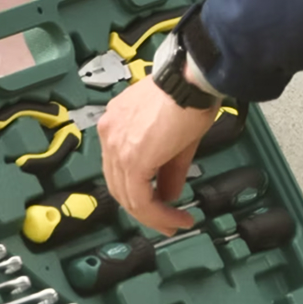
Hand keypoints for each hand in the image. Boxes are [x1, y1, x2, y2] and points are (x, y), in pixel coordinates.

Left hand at [97, 75, 217, 234]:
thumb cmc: (190, 91)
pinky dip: (157, 214)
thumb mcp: (176, 134)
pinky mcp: (131, 160)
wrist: (192, 80)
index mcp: (117, 121)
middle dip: (145, 208)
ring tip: (174, 223)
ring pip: (128, 196)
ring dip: (153, 216)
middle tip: (166, 221)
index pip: (121, 166)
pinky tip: (174, 219)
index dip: (139, 189)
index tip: (160, 202)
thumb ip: (168, 168)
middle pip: (120, 185)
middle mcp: (110, 133)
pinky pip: (139, 199)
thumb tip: (168, 194)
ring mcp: (116, 146)